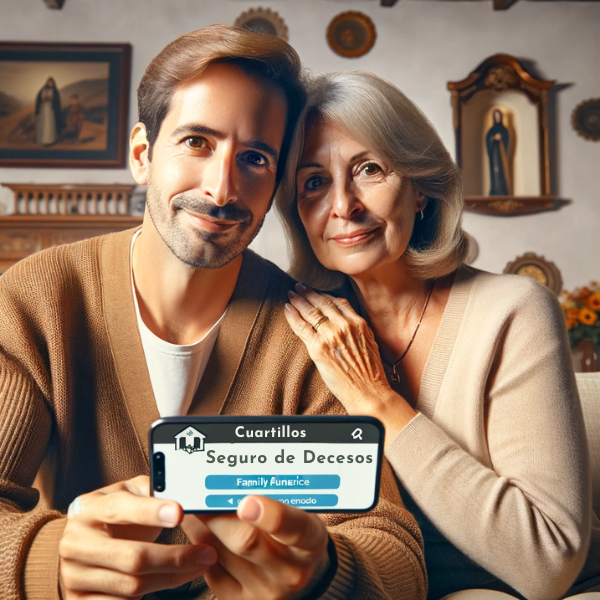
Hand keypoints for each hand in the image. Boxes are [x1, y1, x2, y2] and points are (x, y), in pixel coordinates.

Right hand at [58, 475, 216, 598]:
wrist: (79, 545)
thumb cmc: (114, 514)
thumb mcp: (128, 494)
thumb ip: (151, 489)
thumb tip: (185, 489)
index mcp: (88, 509)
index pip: (120, 508)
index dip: (151, 511)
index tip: (180, 513)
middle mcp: (76, 543)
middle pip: (133, 557)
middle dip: (176, 557)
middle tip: (207, 553)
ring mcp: (74, 576)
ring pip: (133, 585)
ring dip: (173, 578)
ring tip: (199, 566)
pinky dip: (153, 593)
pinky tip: (173, 580)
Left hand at [181, 495, 330, 599]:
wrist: (297, 574)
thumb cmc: (294, 531)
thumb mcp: (299, 512)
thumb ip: (274, 498)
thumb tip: (233, 481)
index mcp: (310, 542)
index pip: (295, 529)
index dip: (271, 515)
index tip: (246, 502)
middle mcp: (291, 571)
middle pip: (246, 541)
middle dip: (217, 514)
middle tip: (199, 491)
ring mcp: (265, 590)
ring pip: (220, 552)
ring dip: (202, 526)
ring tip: (194, 504)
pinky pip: (210, 568)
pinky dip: (199, 545)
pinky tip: (198, 528)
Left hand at [285, 283, 390, 412]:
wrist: (369, 392)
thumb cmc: (371, 373)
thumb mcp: (370, 343)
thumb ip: (357, 328)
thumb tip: (347, 320)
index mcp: (358, 323)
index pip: (337, 302)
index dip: (324, 295)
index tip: (316, 292)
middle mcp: (344, 325)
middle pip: (322, 303)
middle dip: (308, 293)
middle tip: (299, 287)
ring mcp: (330, 336)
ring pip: (311, 312)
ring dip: (298, 301)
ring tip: (291, 294)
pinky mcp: (318, 348)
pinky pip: (301, 327)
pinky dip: (292, 316)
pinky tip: (287, 309)